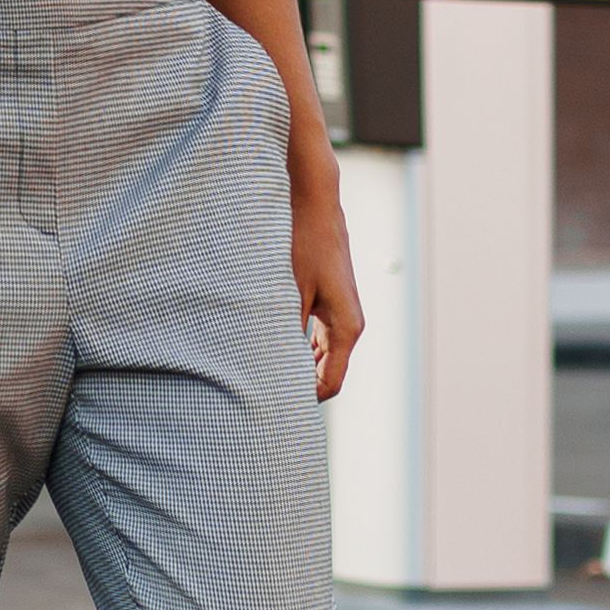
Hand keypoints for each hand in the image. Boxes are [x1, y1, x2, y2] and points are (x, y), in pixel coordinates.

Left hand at [285, 151, 363, 404]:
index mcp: (345, 328)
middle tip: (260, 397)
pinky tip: (271, 349)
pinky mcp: (331, 300)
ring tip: (261, 375)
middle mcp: (349, 324)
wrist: (313, 202)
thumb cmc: (300, 244)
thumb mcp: (286, 293)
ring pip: (321, 355)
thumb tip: (270, 371)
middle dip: (298, 386)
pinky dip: (298, 347)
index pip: (329, 384)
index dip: (303, 401)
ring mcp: (341, 312)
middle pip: (327, 372)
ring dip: (296, 366)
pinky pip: (317, 336)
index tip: (272, 407)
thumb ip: (283, 335)